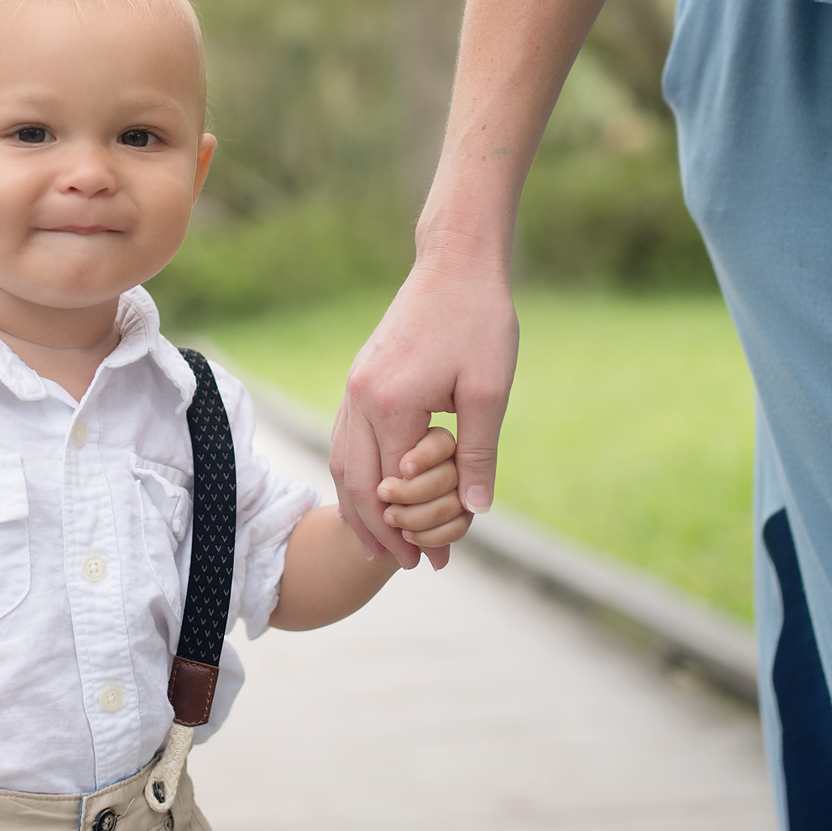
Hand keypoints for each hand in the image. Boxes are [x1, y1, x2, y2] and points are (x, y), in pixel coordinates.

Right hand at [332, 245, 516, 568]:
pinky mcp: (359, 378)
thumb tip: (474, 511)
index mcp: (392, 404)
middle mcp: (361, 399)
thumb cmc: (480, 322)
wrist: (454, 265)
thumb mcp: (490, 392)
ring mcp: (354, 387)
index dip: (411, 530)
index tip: (435, 562)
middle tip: (406, 566)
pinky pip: (345, 439)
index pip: (392, 488)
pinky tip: (371, 493)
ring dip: (358, 508)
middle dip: (379, 531)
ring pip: (341, 462)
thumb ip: (477, 454)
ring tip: (379, 544)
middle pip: (356, 483)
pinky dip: (353, 476)